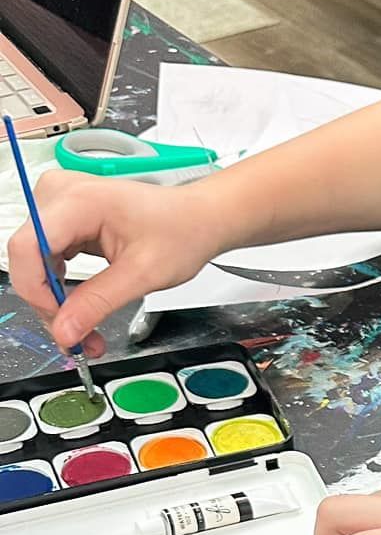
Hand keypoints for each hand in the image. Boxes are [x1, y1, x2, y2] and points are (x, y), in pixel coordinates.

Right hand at [4, 172, 227, 356]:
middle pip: (28, 259)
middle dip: (50, 305)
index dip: (37, 292)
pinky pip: (46, 259)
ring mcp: (60, 204)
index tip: (62, 324)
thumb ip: (98, 303)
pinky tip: (81, 307)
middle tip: (78, 339)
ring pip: (34, 263)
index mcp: (80, 201)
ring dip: (55, 301)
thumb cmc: (182, 231)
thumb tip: (65, 330)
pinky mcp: (64, 219)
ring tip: (86, 330)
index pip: (27, 248)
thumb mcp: (143, 274)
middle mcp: (61, 195)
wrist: (198, 219)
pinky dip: (60, 288)